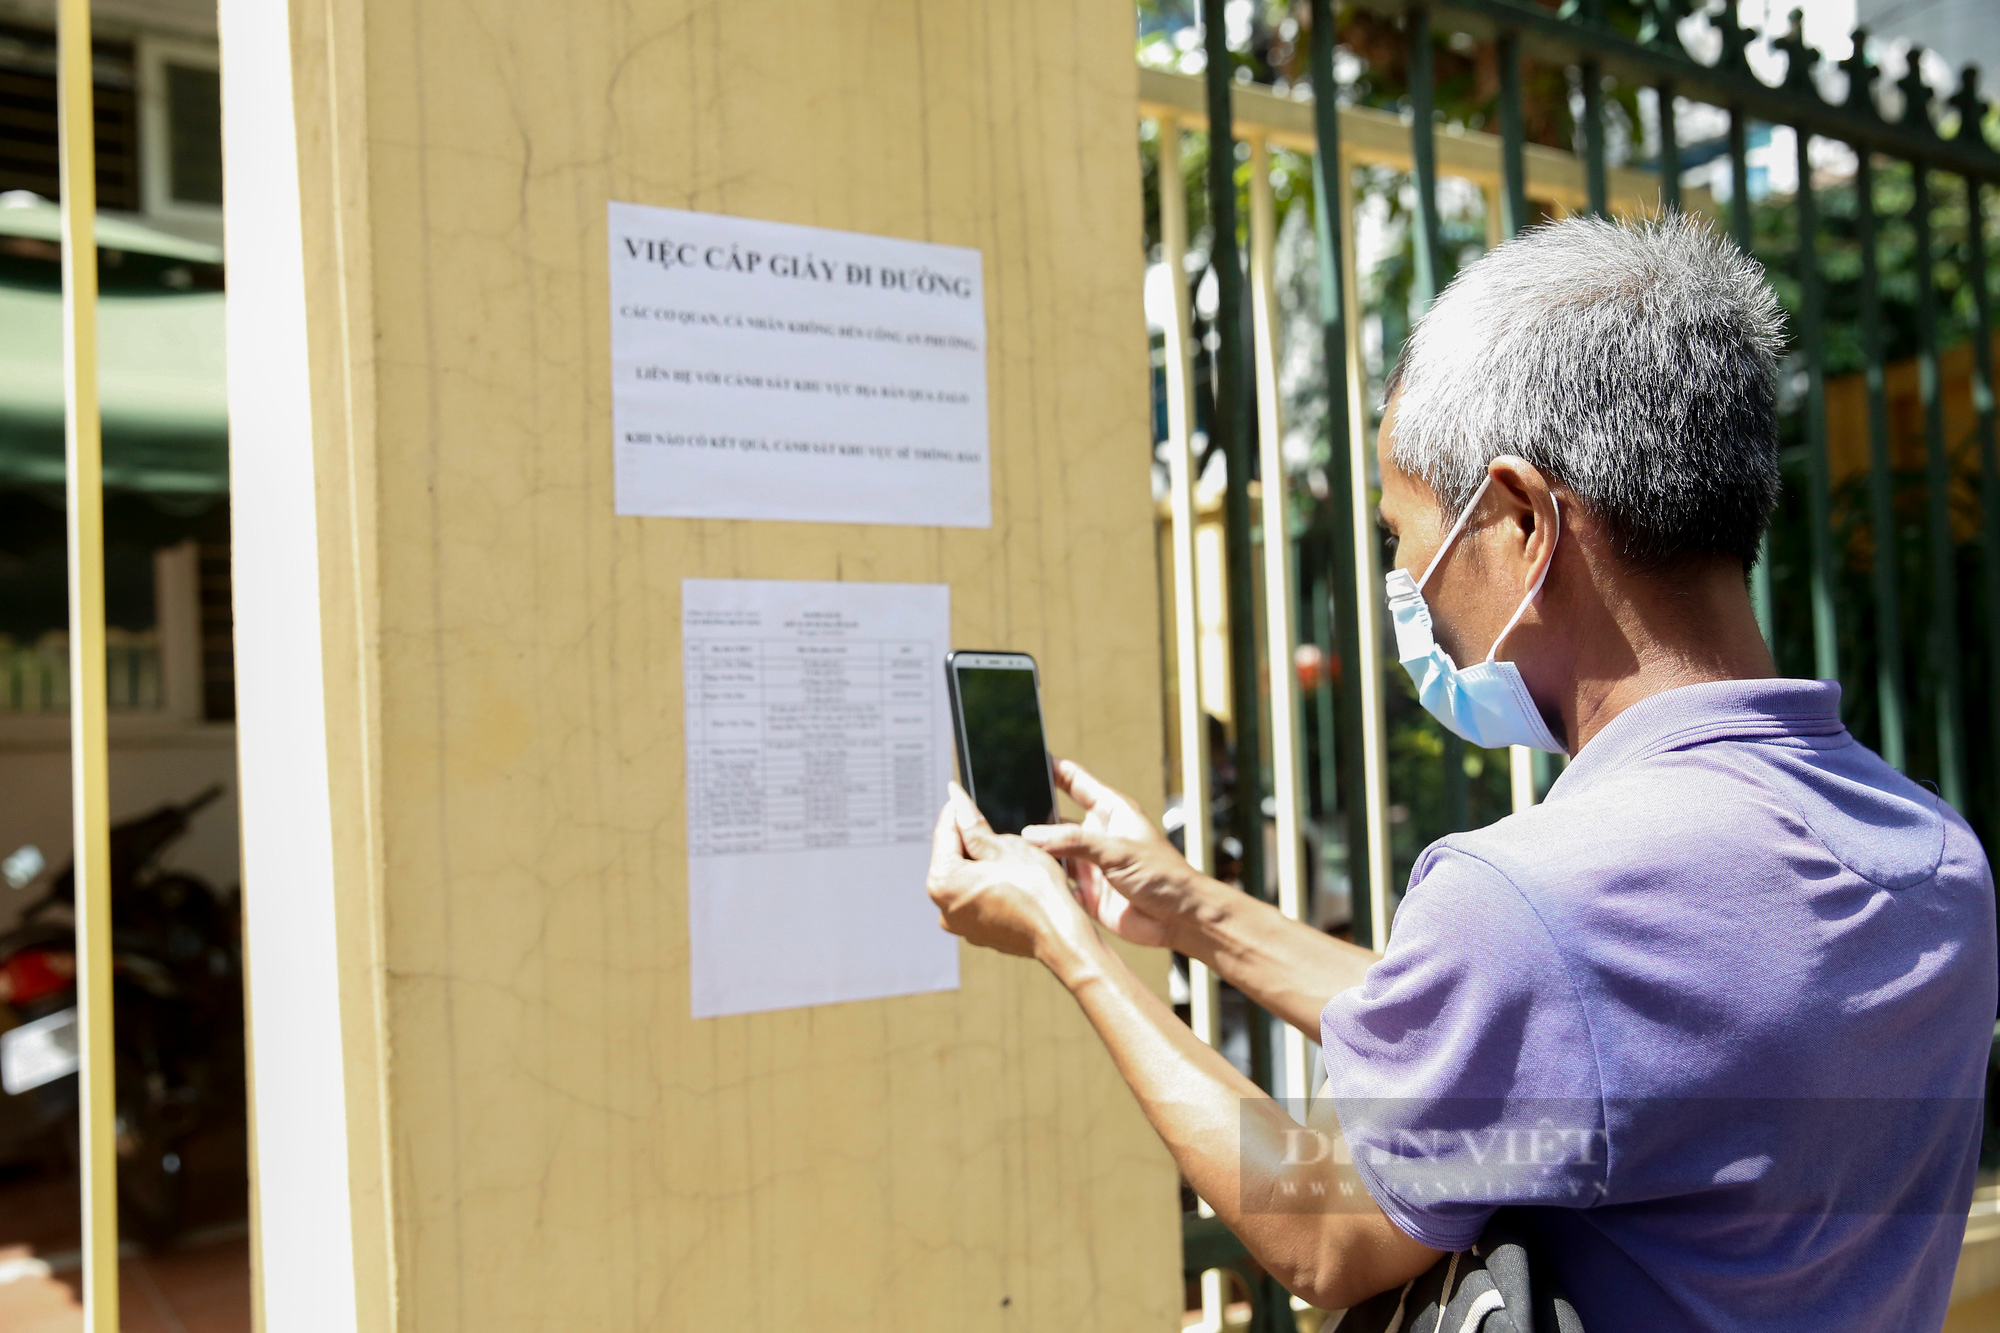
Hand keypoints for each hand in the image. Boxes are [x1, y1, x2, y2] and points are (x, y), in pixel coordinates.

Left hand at [926, 782, 1098, 969]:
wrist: (1060, 935)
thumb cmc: (1036, 891)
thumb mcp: (1004, 846)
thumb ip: (973, 825)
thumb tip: (957, 802)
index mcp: (943, 882)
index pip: (943, 834)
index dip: (956, 810)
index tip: (961, 796)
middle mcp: (944, 907)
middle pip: (952, 858)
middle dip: (970, 838)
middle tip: (992, 823)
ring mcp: (961, 923)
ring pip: (967, 878)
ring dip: (981, 861)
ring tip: (1007, 852)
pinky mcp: (979, 932)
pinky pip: (978, 897)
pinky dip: (989, 883)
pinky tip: (1011, 876)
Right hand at [1021, 760, 1209, 951]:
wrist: (1179, 920)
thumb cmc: (1162, 875)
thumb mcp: (1116, 850)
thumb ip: (1074, 841)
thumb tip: (1032, 834)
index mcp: (1110, 812)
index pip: (1075, 781)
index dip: (1053, 767)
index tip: (1026, 755)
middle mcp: (1096, 835)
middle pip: (1055, 816)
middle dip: (1032, 811)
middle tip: (1001, 805)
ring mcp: (1089, 864)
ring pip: (1051, 850)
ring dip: (1034, 849)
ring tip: (1003, 842)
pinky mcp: (1086, 892)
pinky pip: (1056, 881)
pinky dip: (1041, 878)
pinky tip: (1021, 874)